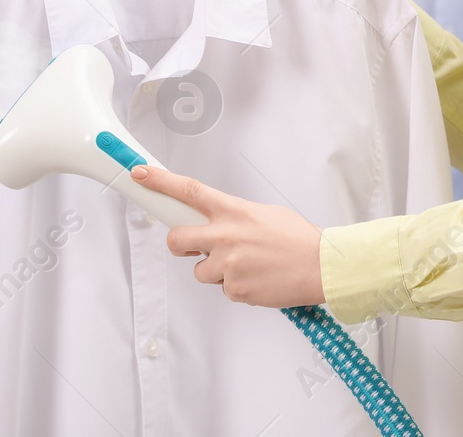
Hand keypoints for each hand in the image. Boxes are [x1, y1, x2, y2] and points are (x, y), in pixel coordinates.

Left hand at [129, 163, 325, 308]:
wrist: (322, 266)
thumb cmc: (298, 239)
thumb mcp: (265, 214)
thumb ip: (235, 217)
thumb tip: (218, 224)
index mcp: (234, 211)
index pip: (189, 190)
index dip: (160, 182)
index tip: (140, 173)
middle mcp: (226, 235)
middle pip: (177, 239)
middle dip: (179, 245)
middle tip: (193, 248)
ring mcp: (228, 264)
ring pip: (201, 271)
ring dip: (217, 271)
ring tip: (248, 267)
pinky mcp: (235, 288)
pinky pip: (224, 289)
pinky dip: (237, 287)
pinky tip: (258, 279)